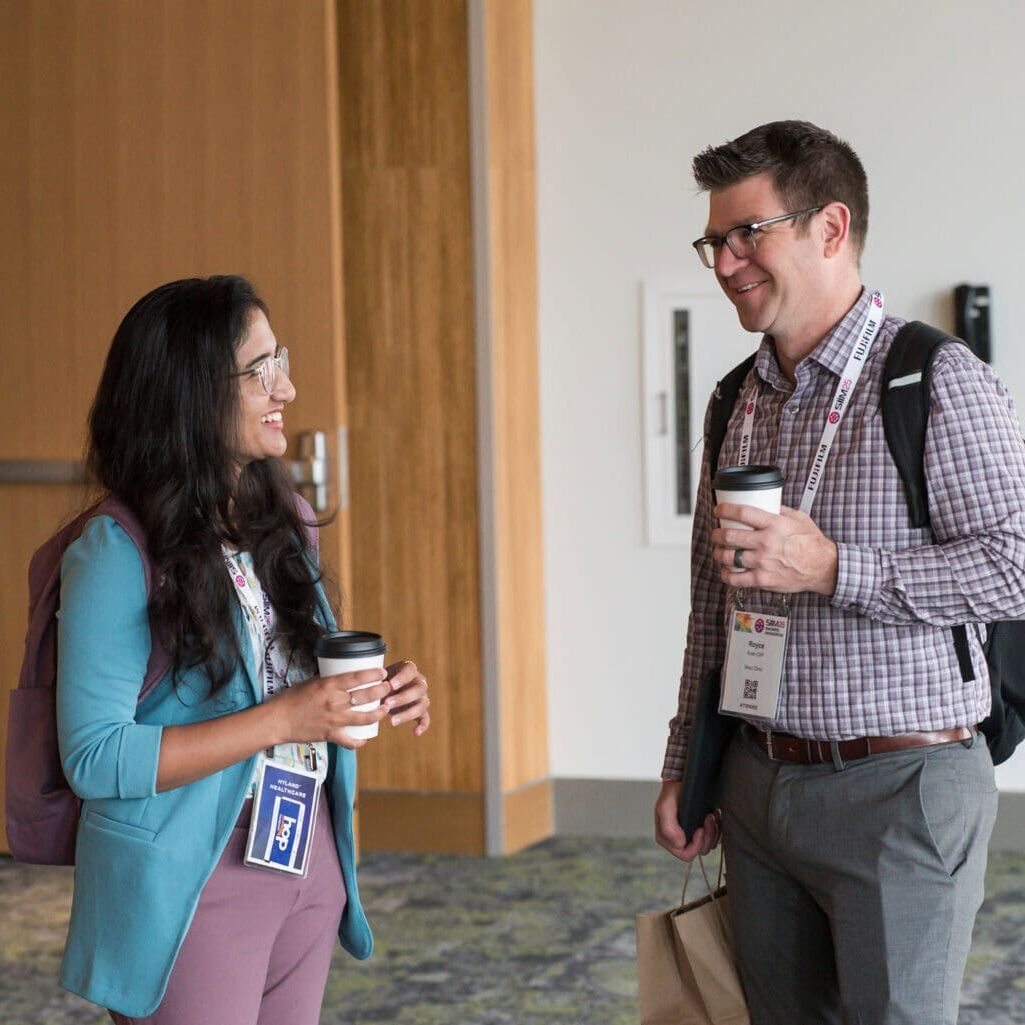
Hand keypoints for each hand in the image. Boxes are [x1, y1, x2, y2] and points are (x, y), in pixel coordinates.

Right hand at [275, 667, 391, 749]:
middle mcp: (334, 701)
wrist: (277, 721)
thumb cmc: (291, 699)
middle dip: (382, 691)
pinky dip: (360, 741)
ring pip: (365, 717)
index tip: (383, 672)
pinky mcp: (330, 734)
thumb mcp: (311, 682)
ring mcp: (334, 719)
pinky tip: (366, 738)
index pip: (357, 677)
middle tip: (389, 688)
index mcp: (329, 685)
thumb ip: (329, 681)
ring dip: (379, 713)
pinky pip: (350, 741)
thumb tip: (343, 677)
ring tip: (385, 709)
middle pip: (366, 695)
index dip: (373, 674)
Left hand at [382, 660, 430, 736]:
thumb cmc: (378, 683)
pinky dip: (423, 726)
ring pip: (423, 704)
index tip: (391, 685)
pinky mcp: (421, 711)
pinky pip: (426, 718)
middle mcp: (419, 681)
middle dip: (403, 697)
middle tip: (387, 704)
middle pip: (419, 688)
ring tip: (392, 721)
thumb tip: (368, 692)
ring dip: (408, 713)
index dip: (402, 678)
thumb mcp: (377, 678)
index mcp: (409, 669)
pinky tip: (415, 732)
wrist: (382, 691)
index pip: (410, 670)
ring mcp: (422, 697)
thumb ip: (376, 683)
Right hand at [654, 780, 719, 861]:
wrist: (683, 781)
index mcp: (668, 840)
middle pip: (701, 850)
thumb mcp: (665, 807)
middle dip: (708, 835)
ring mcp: (693, 836)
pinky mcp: (704, 831)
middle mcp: (680, 841)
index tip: (700, 829)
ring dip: (714, 830)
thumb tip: (680, 844)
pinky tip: (714, 814)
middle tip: (708, 817)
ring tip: (711, 814)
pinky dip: (718, 827)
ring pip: (710, 845)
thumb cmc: (672, 794)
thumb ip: (668, 827)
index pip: (685, 854)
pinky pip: (716, 838)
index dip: (695, 844)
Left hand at [712, 503, 838, 595]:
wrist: (824, 568)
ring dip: (718, 554)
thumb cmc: (812, 543)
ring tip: (718, 552)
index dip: (725, 509)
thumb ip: (780, 510)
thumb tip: (766, 503)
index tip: (719, 510)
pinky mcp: (763, 579)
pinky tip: (725, 572)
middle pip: (730, 535)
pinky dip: (727, 575)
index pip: (742, 513)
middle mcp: (766, 542)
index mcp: (775, 524)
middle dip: (717, 534)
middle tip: (715, 533)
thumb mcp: (799, 519)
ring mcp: (763, 562)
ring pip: (729, 557)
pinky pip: (737, 579)